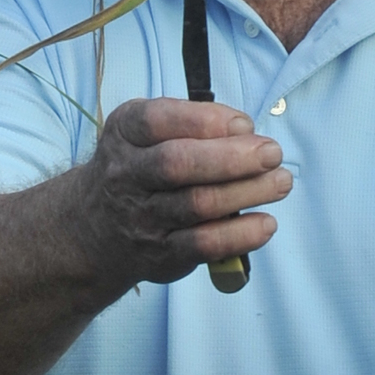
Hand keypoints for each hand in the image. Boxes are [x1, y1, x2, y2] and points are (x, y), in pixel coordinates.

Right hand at [77, 96, 290, 287]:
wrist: (94, 227)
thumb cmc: (139, 167)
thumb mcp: (147, 131)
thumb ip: (191, 123)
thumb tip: (245, 132)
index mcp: (124, 133)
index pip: (158, 120)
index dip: (206, 120)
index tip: (245, 125)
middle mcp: (127, 174)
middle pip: (179, 163)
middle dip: (233, 157)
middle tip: (272, 153)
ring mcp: (143, 217)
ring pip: (198, 204)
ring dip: (248, 192)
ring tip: (280, 182)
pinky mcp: (162, 253)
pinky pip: (204, 245)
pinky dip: (240, 235)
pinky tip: (265, 224)